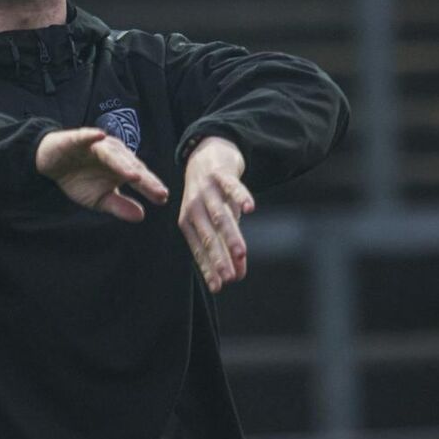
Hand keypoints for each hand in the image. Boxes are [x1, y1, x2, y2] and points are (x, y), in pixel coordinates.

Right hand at [35, 127, 168, 222]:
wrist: (51, 164)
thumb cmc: (79, 179)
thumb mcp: (99, 199)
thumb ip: (119, 205)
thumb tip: (142, 216)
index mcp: (121, 168)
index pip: (139, 178)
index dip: (151, 187)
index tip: (163, 198)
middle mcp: (114, 154)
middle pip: (131, 165)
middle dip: (144, 178)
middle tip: (157, 190)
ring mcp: (97, 145)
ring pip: (112, 154)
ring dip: (123, 163)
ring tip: (134, 175)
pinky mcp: (77, 138)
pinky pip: (85, 136)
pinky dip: (91, 136)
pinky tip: (99, 136)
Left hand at [178, 137, 254, 292]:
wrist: (206, 152)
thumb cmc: (210, 195)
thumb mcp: (215, 220)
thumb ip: (225, 246)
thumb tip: (239, 275)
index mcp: (188, 220)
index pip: (198, 248)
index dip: (208, 267)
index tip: (219, 286)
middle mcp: (194, 206)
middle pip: (208, 235)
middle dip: (219, 257)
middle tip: (229, 278)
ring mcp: (207, 190)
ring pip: (220, 215)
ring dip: (230, 235)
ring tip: (242, 253)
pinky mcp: (220, 174)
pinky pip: (231, 187)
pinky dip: (240, 197)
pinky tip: (250, 209)